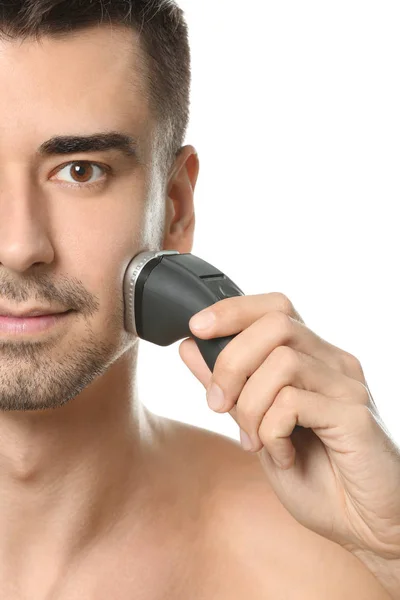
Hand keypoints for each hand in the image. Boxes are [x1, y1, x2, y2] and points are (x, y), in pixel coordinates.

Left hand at [179, 293, 399, 561]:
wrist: (364, 523)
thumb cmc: (315, 473)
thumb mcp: (257, 424)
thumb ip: (228, 384)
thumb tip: (190, 346)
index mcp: (313, 358)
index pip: (275, 307)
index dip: (232, 310)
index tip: (196, 329)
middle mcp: (334, 362)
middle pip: (275, 324)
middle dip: (231, 361)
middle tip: (218, 404)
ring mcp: (347, 386)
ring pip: (282, 362)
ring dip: (251, 405)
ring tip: (255, 440)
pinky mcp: (354, 415)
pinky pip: (294, 402)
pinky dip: (272, 431)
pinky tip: (284, 455)